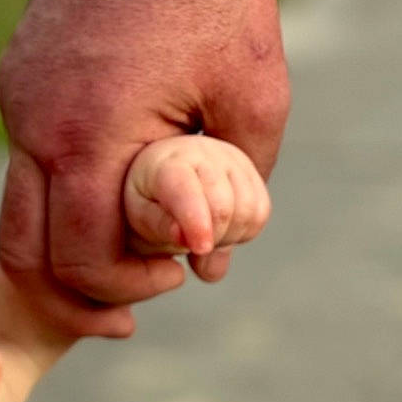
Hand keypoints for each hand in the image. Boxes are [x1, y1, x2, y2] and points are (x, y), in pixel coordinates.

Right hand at [0, 0, 288, 335]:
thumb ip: (237, 190)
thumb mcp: (256, 92)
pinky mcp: (18, 79)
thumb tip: (210, 265)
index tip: (175, 274)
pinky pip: (30, 160)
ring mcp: (17, 102)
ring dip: (67, 246)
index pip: (79, 260)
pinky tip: (118, 173)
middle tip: (141, 288)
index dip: (125, 288)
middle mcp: (34, 128)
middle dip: (82, 290)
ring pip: (20, 214)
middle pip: (26, 256)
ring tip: (124, 248)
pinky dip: (68, 188)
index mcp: (87, 139)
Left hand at [123, 134, 270, 270]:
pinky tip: (222, 229)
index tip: (201, 248)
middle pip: (224, 209)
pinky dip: (244, 231)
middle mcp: (206, 153)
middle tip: (191, 248)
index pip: (186, 190)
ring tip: (204, 235)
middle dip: (210, 239)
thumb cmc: (148, 195)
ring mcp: (234, 158)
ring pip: (249, 212)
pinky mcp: (253, 171)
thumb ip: (159, 228)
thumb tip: (187, 242)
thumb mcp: (140, 214)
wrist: (167, 170)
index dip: (196, 222)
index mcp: (170, 163)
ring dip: (228, 237)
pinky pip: (261, 212)